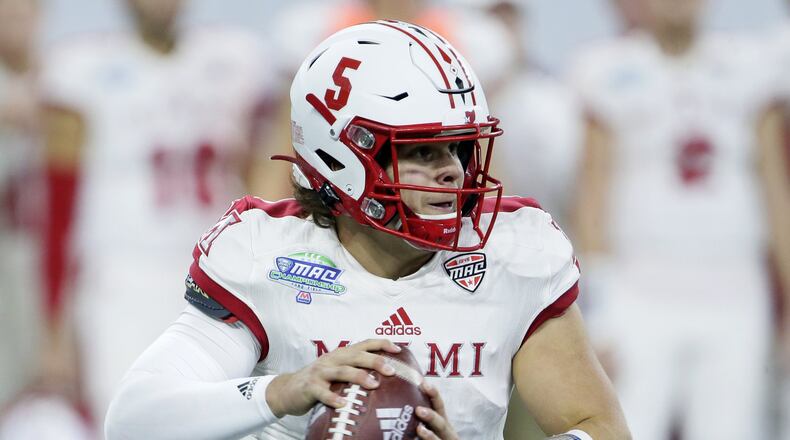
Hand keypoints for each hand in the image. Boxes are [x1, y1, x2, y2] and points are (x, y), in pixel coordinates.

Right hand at [265, 339, 399, 416]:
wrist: (287, 390)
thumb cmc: (319, 381)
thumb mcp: (337, 372)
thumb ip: (355, 371)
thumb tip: (385, 379)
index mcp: (342, 354)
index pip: (364, 344)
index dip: (381, 344)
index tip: (398, 349)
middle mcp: (332, 359)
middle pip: (357, 356)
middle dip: (376, 360)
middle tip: (392, 370)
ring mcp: (320, 372)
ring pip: (342, 371)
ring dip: (359, 377)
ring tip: (374, 385)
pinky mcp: (310, 386)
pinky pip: (323, 392)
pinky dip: (333, 398)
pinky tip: (343, 405)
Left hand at [416, 381, 457, 439]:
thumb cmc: (434, 436)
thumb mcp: (433, 425)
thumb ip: (420, 417)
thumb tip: (396, 401)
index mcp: (442, 423)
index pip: (439, 406)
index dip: (433, 394)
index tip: (423, 383)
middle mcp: (446, 433)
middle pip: (442, 423)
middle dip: (432, 416)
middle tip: (418, 410)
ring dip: (430, 436)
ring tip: (420, 430)